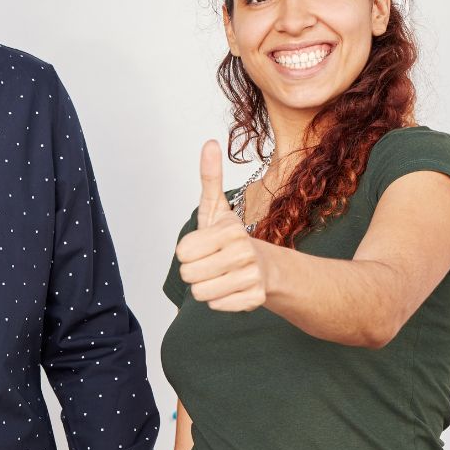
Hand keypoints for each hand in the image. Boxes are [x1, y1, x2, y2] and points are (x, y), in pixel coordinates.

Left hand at [177, 140, 269, 311]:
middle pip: (188, 275)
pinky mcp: (255, 299)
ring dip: (205, 287)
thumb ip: (210, 178)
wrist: (268, 267)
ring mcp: (252, 277)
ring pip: (200, 294)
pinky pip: (216, 306)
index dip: (188, 252)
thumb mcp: (217, 209)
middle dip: (194, 271)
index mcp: (229, 231)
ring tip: (221, 275)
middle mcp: (243, 253)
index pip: (182, 252)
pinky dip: (220, 300)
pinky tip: (233, 288)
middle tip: (211, 263)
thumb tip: (209, 143)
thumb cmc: (231, 238)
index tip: (204, 246)